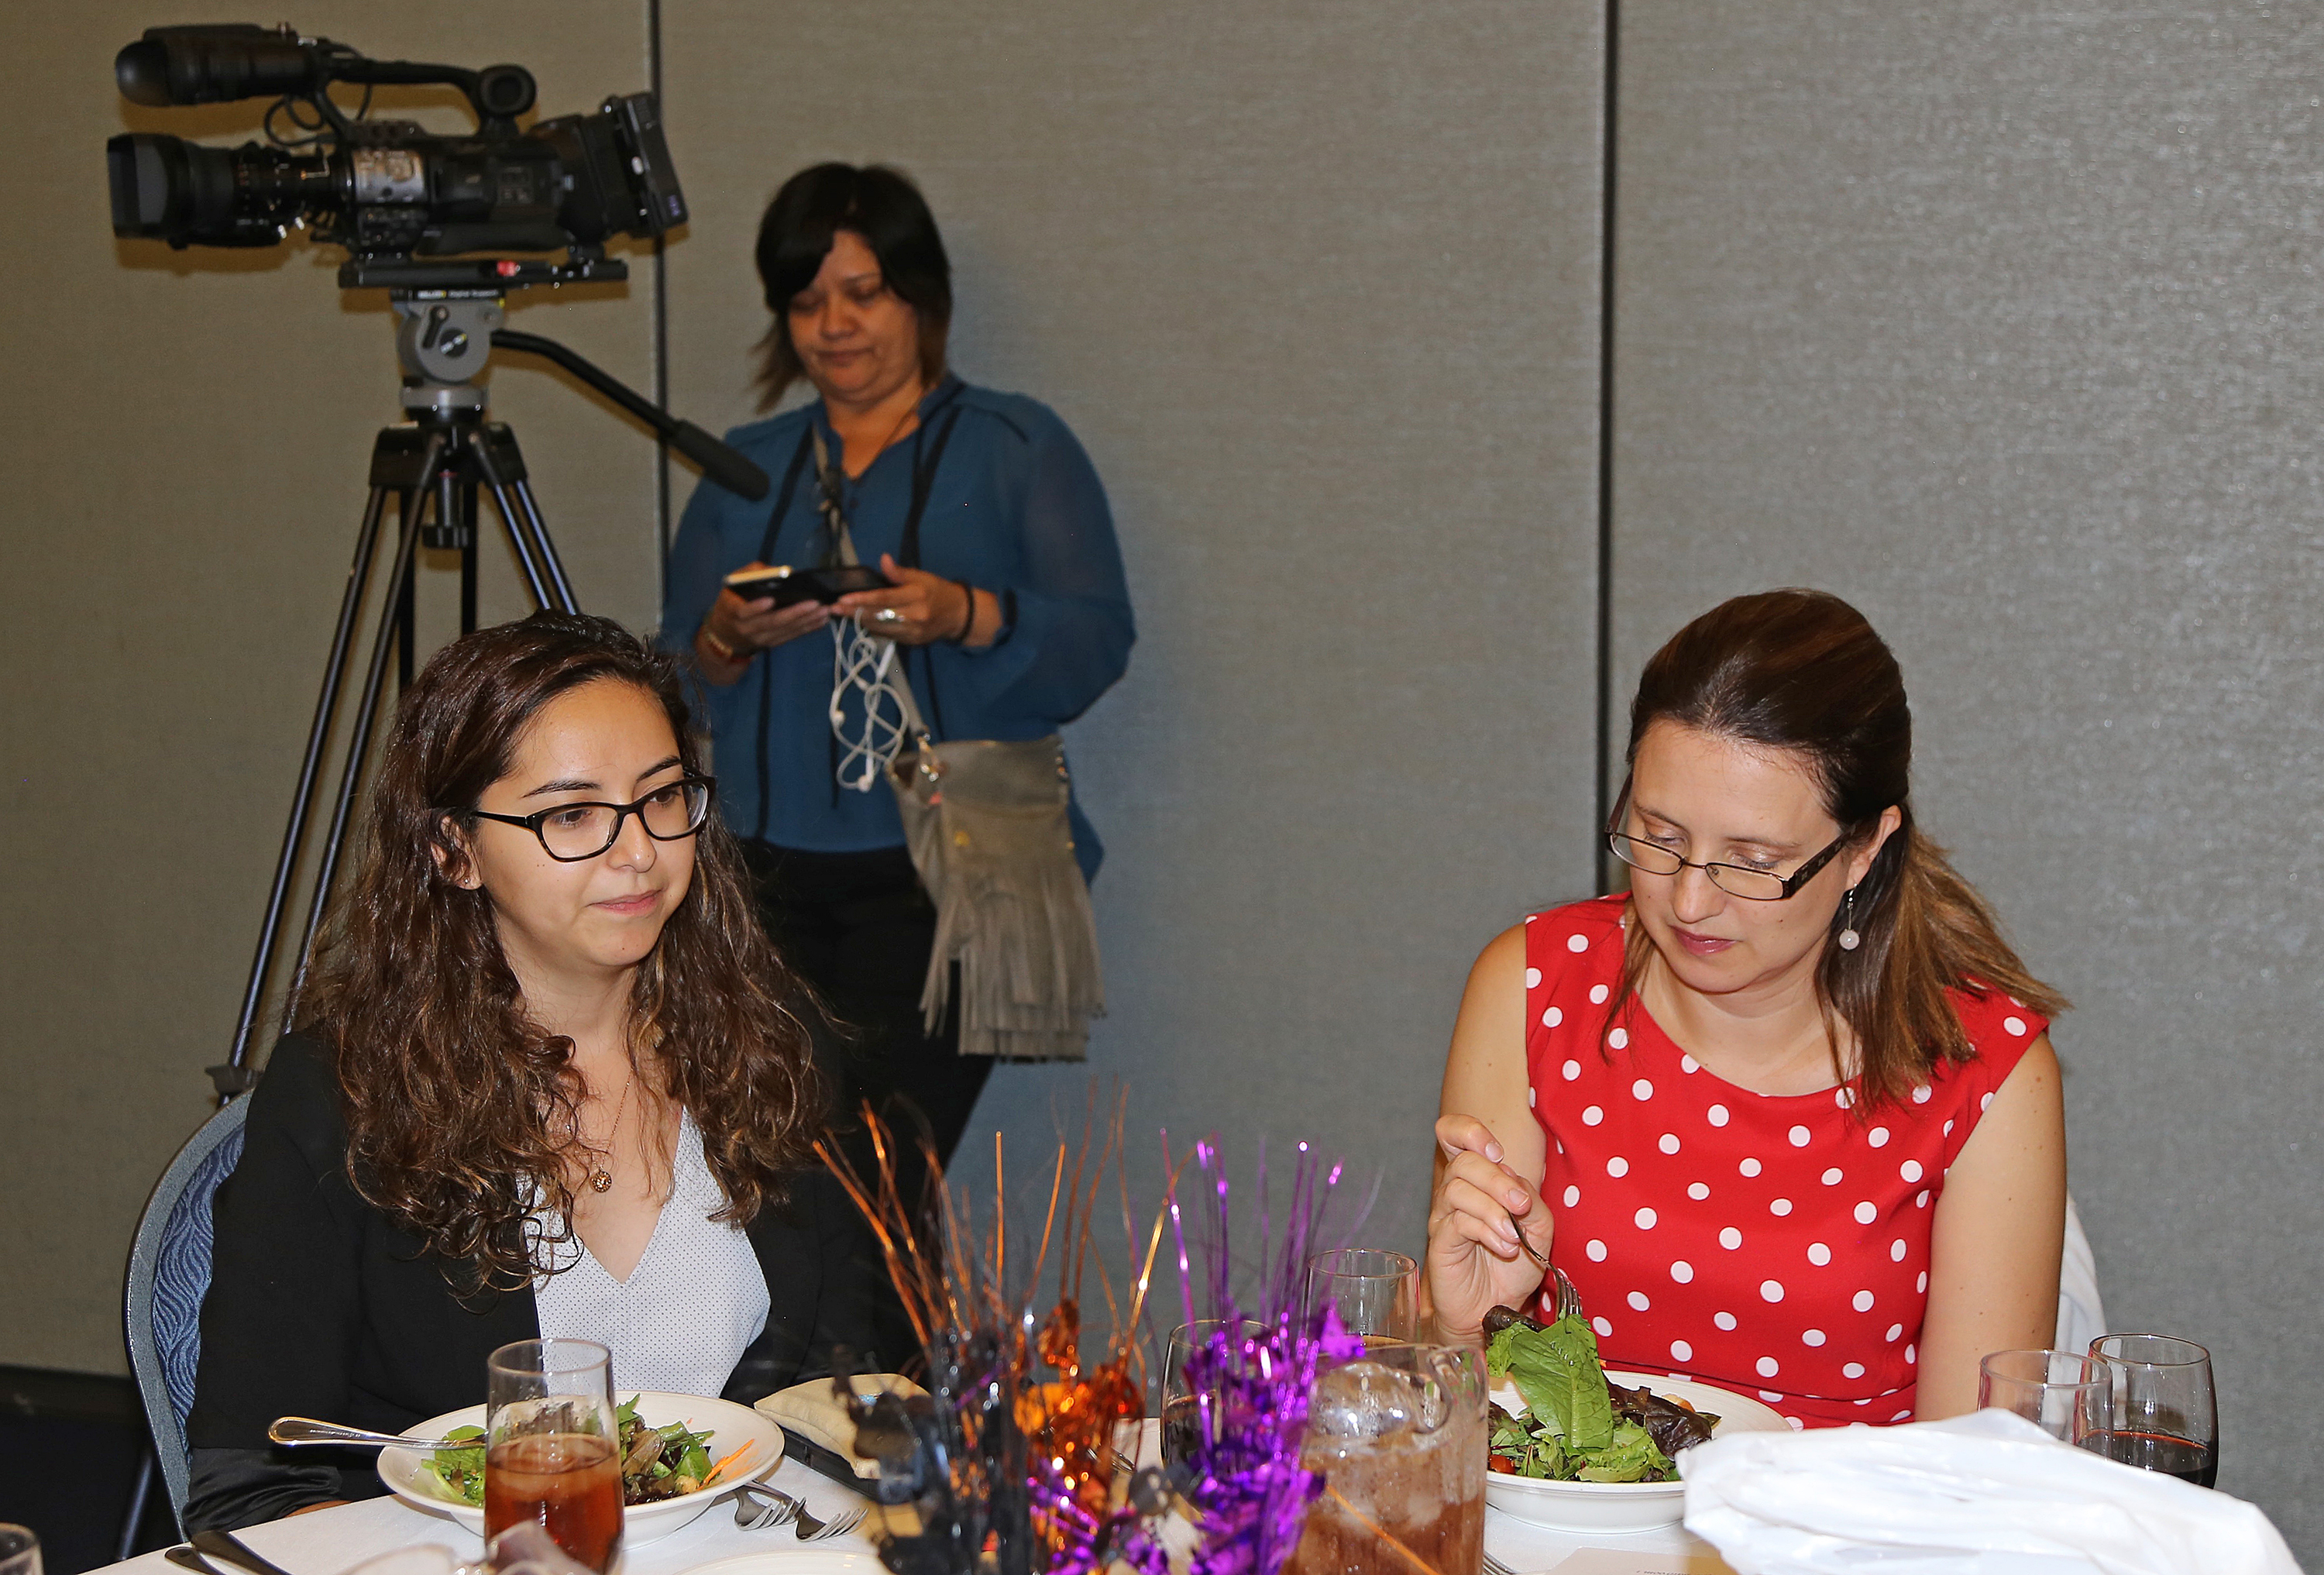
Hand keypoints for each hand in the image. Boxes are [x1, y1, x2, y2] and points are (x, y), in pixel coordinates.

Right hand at [700, 564, 829, 672]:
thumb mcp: (735, 582)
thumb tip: (779, 572)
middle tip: (814, 603)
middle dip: (794, 613)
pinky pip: (791, 636)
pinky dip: (807, 628)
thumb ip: (753, 573)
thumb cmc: (733, 599)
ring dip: (806, 621)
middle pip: (771, 622)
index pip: (743, 611)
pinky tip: (821, 620)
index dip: (756, 607)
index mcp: (732, 610)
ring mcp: (760, 638)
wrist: (726, 632)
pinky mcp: (772, 643)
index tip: (771, 599)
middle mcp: (745, 628)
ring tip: (823, 610)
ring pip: (784, 631)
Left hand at [831, 553, 973, 645]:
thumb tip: (883, 559)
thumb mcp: (921, 576)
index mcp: (917, 596)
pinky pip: (886, 635)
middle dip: (853, 612)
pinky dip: (871, 628)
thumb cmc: (937, 591)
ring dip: (858, 621)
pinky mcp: (910, 642)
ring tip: (840, 614)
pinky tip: (858, 621)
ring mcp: (912, 632)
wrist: (958, 615)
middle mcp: (914, 616)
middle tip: (833, 609)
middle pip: (878, 615)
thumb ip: (899, 572)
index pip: (884, 598)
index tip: (843, 599)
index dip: (862, 599)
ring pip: (879, 628)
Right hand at [1427, 1113, 1553, 1345]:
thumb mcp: (1538, 1226)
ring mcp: (1444, 1216)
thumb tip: (1514, 1181)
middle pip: (1463, 1161)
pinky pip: (1458, 1222)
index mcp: (1477, 1179)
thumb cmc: (1515, 1265)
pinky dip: (1487, 1230)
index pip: (1452, 1135)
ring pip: (1458, 1188)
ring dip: (1494, 1209)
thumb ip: (1530, 1196)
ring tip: (1513, 1237)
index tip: (1496, 1151)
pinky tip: (1504, 1246)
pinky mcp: (1440, 1242)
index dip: (1469, 1131)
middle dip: (1498, 1179)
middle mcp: (1455, 1191)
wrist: (1499, 1308)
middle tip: (1522, 1205)